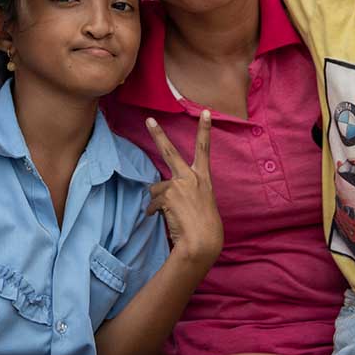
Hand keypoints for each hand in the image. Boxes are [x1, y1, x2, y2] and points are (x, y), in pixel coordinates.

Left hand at [145, 110, 222, 266]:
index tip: (205, 112)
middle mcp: (190, 177)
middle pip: (170, 151)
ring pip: (156, 189)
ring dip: (159, 202)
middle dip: (158, 134)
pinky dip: (154, 212)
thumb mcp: (201, 203)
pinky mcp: (167, 196)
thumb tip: (157, 192)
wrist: (202, 242)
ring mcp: (178, 185)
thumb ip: (184, 191)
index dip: (204, 129)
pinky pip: (153, 204)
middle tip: (149, 120)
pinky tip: (165, 219)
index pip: (204, 149)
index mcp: (203, 178)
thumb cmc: (205, 227)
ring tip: (173, 215)